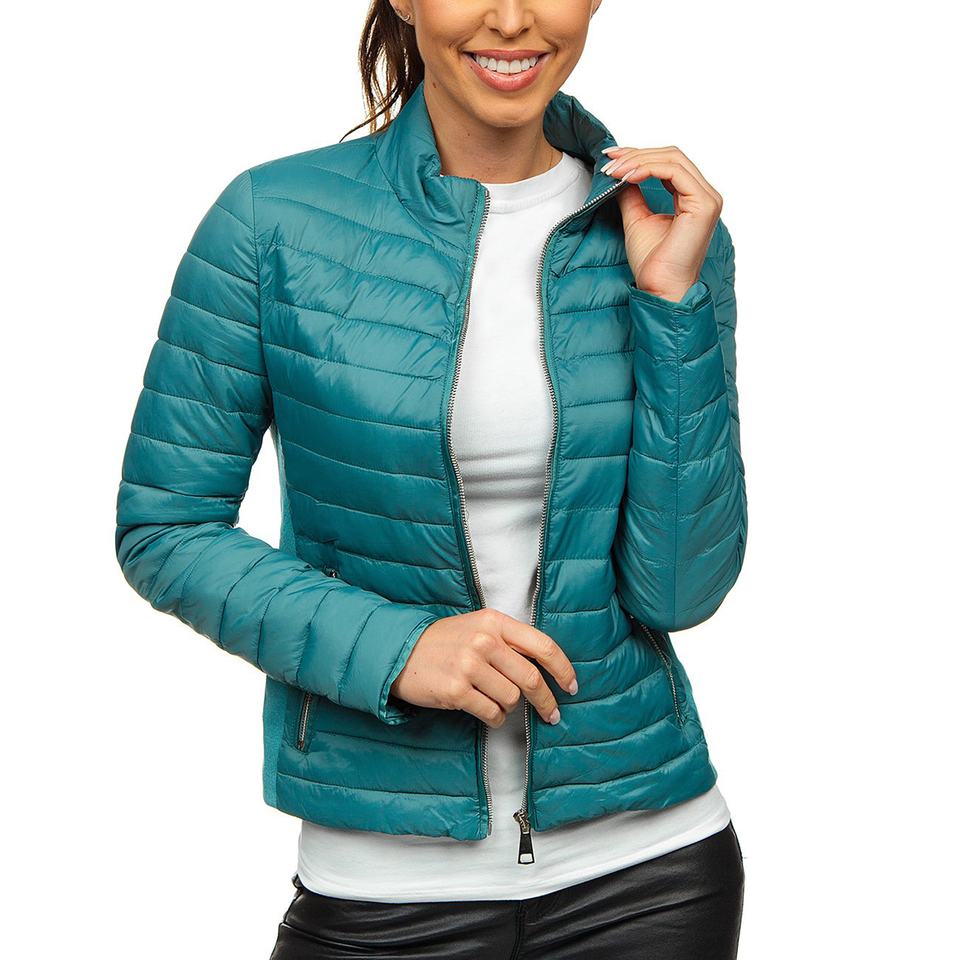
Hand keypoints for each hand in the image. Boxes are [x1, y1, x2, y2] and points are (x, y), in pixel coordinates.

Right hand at [390, 608, 578, 726]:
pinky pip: (491, 713)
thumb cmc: (443, 643)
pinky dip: (494, 718)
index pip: (542, 646)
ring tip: (494, 702)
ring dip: (509, 708)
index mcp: (494, 622)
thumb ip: (507, 642)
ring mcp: (469, 666)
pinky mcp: (456, 690)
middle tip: (551, 714)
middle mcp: (483, 641)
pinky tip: (485, 711)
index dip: (562, 669)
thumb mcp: (477, 628)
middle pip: (530, 678)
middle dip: (546, 701)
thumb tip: (543, 669)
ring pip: (512, 699)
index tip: (571, 686)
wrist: (400, 652)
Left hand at [601, 145, 722, 301]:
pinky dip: (647, 169)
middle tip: (608, 161)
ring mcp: (707, 199)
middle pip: (671, 155)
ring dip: (638, 160)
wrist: (659, 289)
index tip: (610, 159)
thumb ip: (633, 193)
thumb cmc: (652, 264)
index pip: (668, 163)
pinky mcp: (703, 205)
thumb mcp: (637, 219)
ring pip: (673, 159)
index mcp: (693, 199)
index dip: (639, 156)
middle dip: (636, 154)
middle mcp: (705, 196)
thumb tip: (621, 172)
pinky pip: (674, 172)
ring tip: (613, 171)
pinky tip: (627, 177)